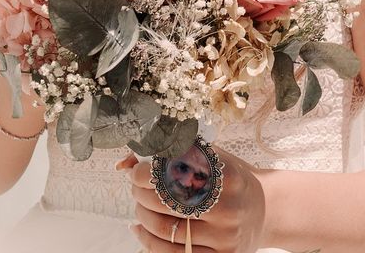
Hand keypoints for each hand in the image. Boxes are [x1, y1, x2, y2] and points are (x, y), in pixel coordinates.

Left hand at [123, 148, 268, 252]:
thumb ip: (171, 153)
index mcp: (224, 175)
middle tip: (135, 187)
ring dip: (141, 215)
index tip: (136, 171)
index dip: (144, 173)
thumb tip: (124, 162)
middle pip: (164, 201)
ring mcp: (225, 237)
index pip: (172, 172)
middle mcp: (226, 207)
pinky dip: (147, 241)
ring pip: (164, 228)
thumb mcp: (210, 157)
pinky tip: (139, 229)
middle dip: (140, 193)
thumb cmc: (229, 180)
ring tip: (140, 206)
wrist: (269, 209)